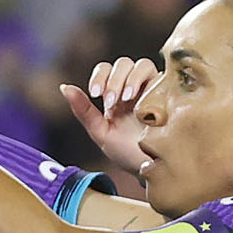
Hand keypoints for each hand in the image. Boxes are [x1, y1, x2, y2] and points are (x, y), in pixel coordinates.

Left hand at [62, 57, 155, 177]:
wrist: (152, 168)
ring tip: (126, 99)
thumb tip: (64, 86)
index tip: (95, 93)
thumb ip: (83, 111)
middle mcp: (134, 88)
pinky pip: (161, 74)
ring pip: (142, 64)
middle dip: (114, 80)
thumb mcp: (101, 133)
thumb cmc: (127, 153)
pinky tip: (141, 98)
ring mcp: (153, 89)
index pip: (105, 70)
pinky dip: (147, 80)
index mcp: (116, 95)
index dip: (100, 76)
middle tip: (112, 102)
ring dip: (130, 78)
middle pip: (123, 63)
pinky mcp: (169, 92)